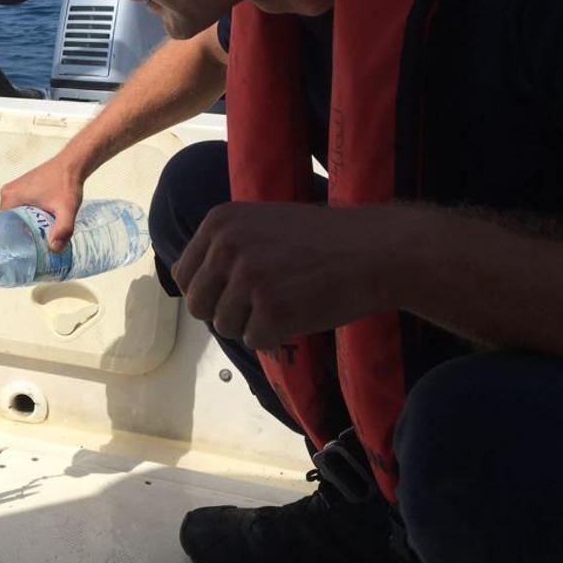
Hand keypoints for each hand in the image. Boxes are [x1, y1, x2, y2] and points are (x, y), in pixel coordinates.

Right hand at [0, 150, 86, 250]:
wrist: (73, 164)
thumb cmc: (67, 183)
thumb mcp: (65, 209)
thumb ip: (62, 230)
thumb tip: (55, 249)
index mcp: (10, 197)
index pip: (3, 226)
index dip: (13, 239)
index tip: (24, 250)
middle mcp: (7, 192)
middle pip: (9, 222)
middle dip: (21, 234)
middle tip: (34, 247)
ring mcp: (14, 189)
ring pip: (16, 216)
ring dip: (26, 226)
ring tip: (38, 238)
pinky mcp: (22, 188)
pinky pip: (20, 208)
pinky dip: (29, 217)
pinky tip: (40, 225)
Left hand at [171, 203, 426, 349]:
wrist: (377, 251)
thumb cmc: (323, 241)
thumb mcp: (262, 224)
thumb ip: (224, 248)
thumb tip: (184, 280)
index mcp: (220, 222)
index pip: (184, 275)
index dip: (208, 292)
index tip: (234, 294)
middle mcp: (227, 246)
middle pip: (198, 305)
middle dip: (225, 313)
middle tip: (261, 306)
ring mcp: (247, 277)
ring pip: (224, 326)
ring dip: (252, 325)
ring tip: (287, 304)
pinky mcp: (270, 308)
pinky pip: (254, 341)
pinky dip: (276, 337)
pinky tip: (300, 314)